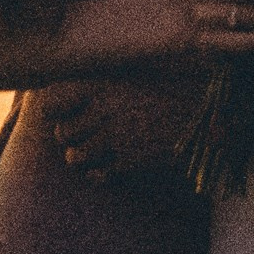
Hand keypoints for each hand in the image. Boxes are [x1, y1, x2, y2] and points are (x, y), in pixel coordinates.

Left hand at [35, 78, 202, 182]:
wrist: (200, 114)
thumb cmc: (162, 91)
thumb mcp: (127, 78)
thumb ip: (96, 85)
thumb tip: (54, 97)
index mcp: (101, 84)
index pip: (52, 102)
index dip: (53, 111)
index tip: (62, 113)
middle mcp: (104, 110)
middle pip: (62, 133)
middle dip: (69, 138)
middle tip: (84, 134)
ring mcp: (116, 137)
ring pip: (74, 158)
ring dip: (80, 158)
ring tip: (94, 152)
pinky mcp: (129, 161)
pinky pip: (97, 175)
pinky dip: (99, 174)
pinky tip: (110, 165)